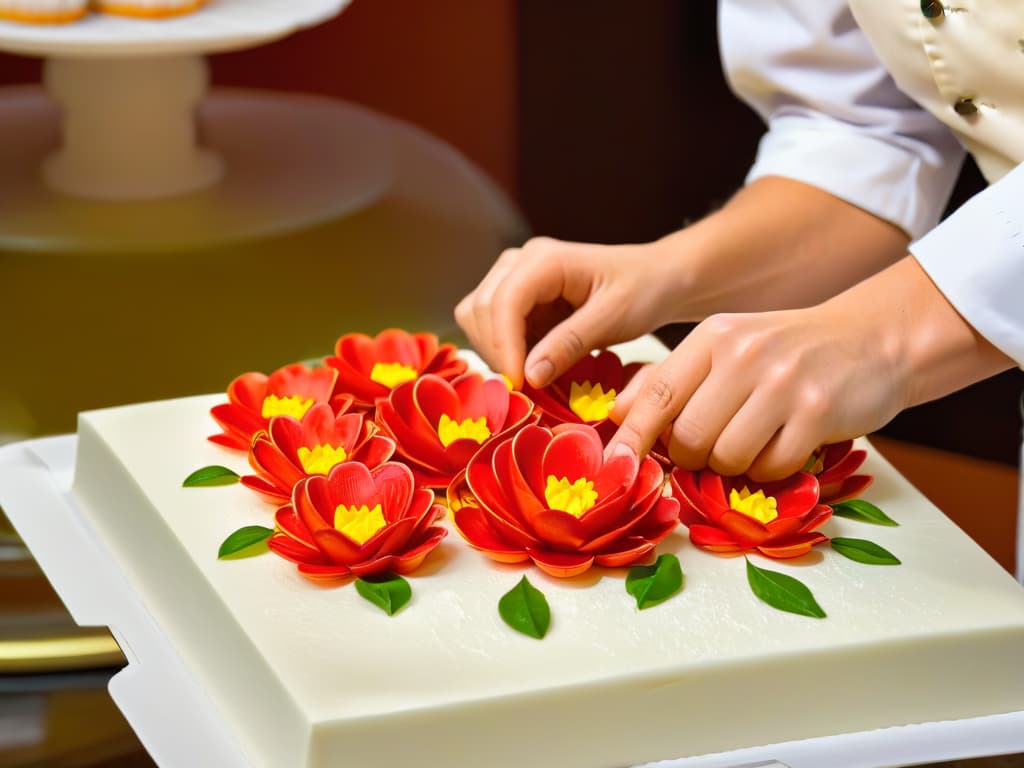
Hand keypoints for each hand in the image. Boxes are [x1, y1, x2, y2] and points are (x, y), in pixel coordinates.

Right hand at [454, 236, 683, 387]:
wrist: (659, 279)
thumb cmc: (644, 290)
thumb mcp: (613, 317)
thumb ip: (569, 344)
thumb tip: (528, 375)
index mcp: (545, 259)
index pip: (504, 301)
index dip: (504, 345)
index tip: (518, 384)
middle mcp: (521, 263)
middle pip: (480, 308)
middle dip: (497, 351)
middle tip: (526, 388)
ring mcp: (516, 280)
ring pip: (477, 317)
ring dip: (497, 352)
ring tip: (531, 377)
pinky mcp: (520, 301)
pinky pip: (493, 328)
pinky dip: (506, 352)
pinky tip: (534, 367)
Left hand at [609, 257, 1012, 479]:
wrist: (875, 338)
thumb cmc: (789, 351)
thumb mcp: (727, 347)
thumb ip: (672, 378)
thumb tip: (618, 415)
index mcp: (713, 337)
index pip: (657, 394)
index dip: (631, 438)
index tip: (615, 468)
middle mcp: (743, 354)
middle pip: (688, 436)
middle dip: (694, 457)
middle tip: (715, 446)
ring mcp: (782, 382)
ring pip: (727, 457)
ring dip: (735, 465)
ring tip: (757, 440)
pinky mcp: (818, 411)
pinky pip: (771, 467)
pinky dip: (772, 469)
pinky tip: (787, 443)